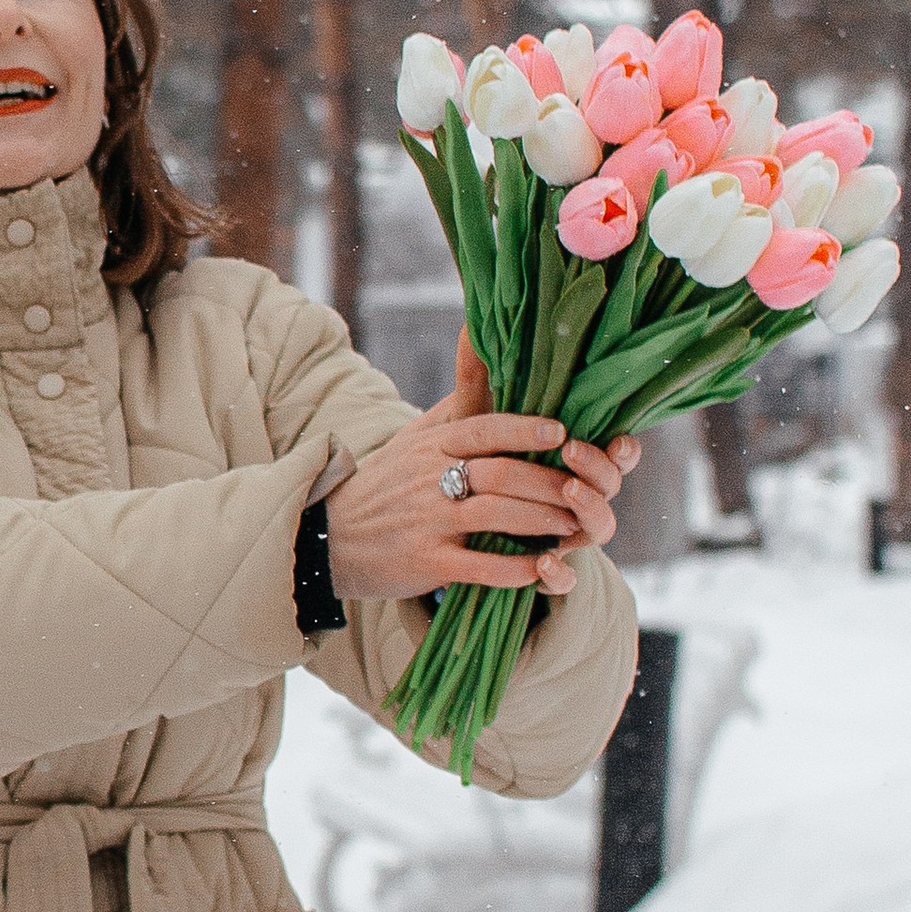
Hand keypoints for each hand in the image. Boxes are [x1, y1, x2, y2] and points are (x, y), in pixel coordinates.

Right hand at [325, 331, 640, 602]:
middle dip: (549, 483)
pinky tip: (540, 569)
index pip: (483, 429)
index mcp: (431, 445)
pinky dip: (514, 569)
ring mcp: (427, 522)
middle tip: (583, 491)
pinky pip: (479, 567)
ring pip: (496, 516)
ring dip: (541, 522)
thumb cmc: (385, 483)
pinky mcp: (425, 563)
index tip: (561, 431)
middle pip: (500, 474)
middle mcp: (429, 479)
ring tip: (572, 528)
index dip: (524, 429)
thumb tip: (484, 342)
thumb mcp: (414, 436)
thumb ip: (457, 404)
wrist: (328, 536)